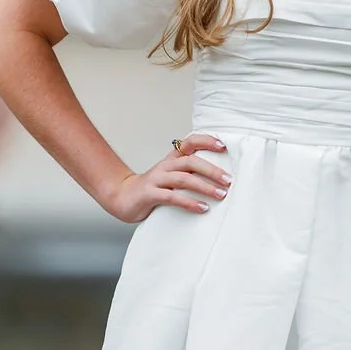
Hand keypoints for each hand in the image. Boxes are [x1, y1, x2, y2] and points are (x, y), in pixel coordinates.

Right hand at [104, 131, 231, 223]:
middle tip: (229, 180)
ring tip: (221, 195)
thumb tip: (219, 178)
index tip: (223, 146)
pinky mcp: (150, 194)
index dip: (206, 141)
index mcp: (172, 159)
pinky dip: (189, 202)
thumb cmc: (152, 189)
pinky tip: (203, 208)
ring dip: (205, 187)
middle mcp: (165, 166)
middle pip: (191, 161)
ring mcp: (156, 179)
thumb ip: (189, 173)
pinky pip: (172, 197)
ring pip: (184, 178)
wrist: (121, 197)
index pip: (190, 142)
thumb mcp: (171, 177)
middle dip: (212, 170)